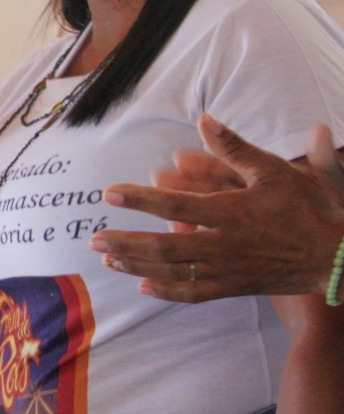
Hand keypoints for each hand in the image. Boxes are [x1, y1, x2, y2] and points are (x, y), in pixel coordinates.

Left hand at [92, 115, 343, 300]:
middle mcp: (224, 244)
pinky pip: (195, 294)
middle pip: (163, 246)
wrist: (339, 256)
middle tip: (93, 238)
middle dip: (125, 242)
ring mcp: (228, 270)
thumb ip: (236, 148)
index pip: (174, 205)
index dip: (139, 199)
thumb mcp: (275, 171)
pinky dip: (167, 292)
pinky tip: (143, 287)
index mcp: (231, 212)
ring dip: (137, 265)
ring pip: (174, 272)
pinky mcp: (236, 287)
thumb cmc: (308, 207)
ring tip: (107, 259)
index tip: (109, 192)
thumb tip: (205, 119)